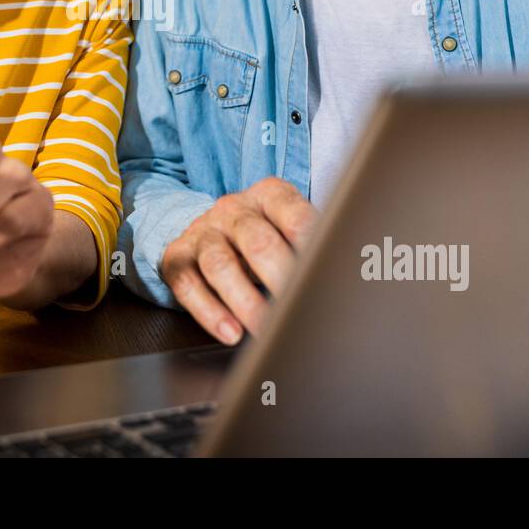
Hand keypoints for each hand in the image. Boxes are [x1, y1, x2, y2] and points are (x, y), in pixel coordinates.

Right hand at [160, 177, 317, 343]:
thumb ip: (314, 244)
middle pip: (256, 240)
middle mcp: (232, 209)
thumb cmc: (263, 235)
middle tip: (300, 305)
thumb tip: (352, 272)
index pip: (293, 214)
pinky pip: (188, 285)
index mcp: (268, 195)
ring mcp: (202, 232)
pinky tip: (231, 332)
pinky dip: (209, 312)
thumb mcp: (288, 228)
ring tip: (265, 327)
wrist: (208, 229)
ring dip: (244, 300)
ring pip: (219, 263)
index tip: (327, 272)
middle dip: (280, 276)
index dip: (312, 243)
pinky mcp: (176, 257)